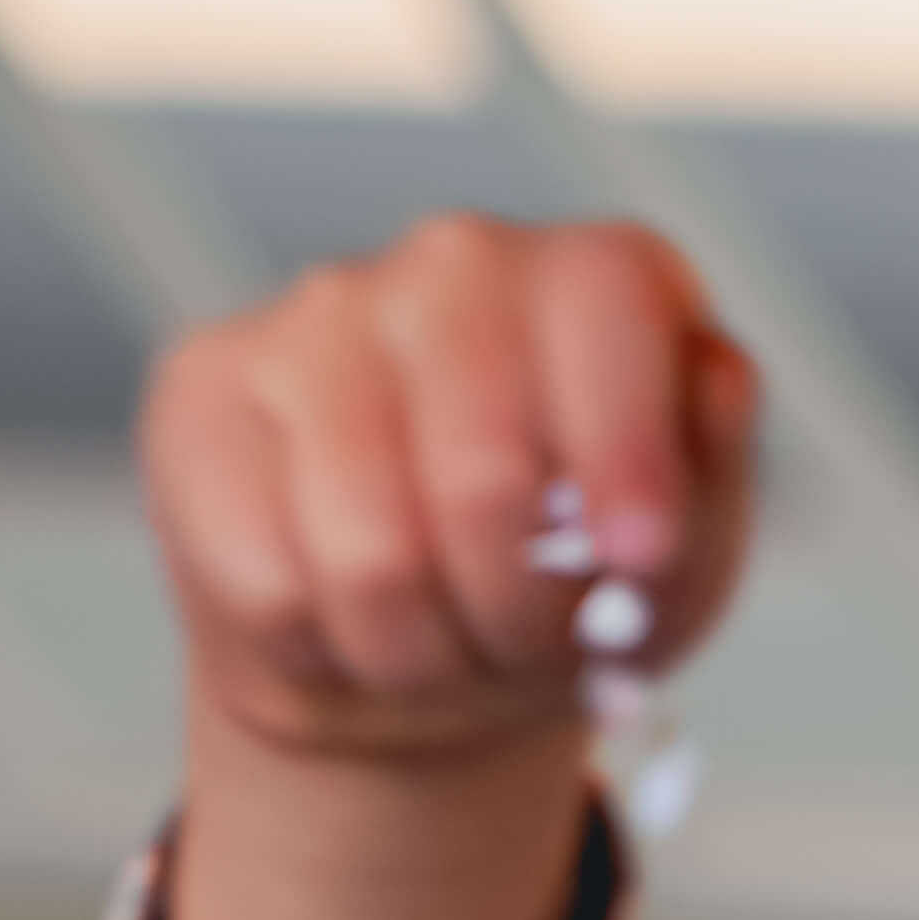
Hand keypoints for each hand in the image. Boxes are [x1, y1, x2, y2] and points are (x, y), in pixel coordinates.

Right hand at [143, 212, 756, 919]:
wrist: (428, 653)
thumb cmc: (581, 590)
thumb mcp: (680, 562)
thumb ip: (711, 473)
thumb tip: (715, 377)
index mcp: (594, 281)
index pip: (601, 309)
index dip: (624, 447)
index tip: (638, 555)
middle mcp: (455, 265)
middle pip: (479, 472)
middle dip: (516, 614)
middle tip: (525, 648)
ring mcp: (317, 317)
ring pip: (367, 552)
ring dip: (420, 654)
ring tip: (441, 648)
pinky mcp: (203, 394)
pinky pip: (262, 577)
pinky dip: (318, 650)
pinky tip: (342, 623)